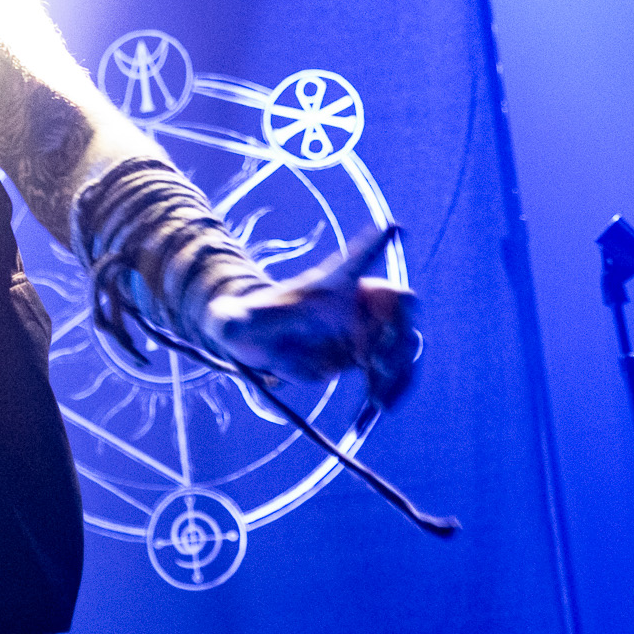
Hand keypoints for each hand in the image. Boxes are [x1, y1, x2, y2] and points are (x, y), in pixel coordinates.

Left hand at [204, 225, 417, 408]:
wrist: (259, 349)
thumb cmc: (249, 324)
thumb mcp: (238, 324)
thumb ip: (234, 323)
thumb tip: (227, 328)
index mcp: (330, 284)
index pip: (357, 259)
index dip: (377, 243)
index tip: (395, 226)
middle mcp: (355, 303)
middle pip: (400, 304)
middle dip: (398, 332)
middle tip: (376, 364)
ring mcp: (366, 331)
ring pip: (405, 342)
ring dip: (399, 370)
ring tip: (376, 400)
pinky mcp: (368, 357)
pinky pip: (397, 370)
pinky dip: (393, 388)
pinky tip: (375, 407)